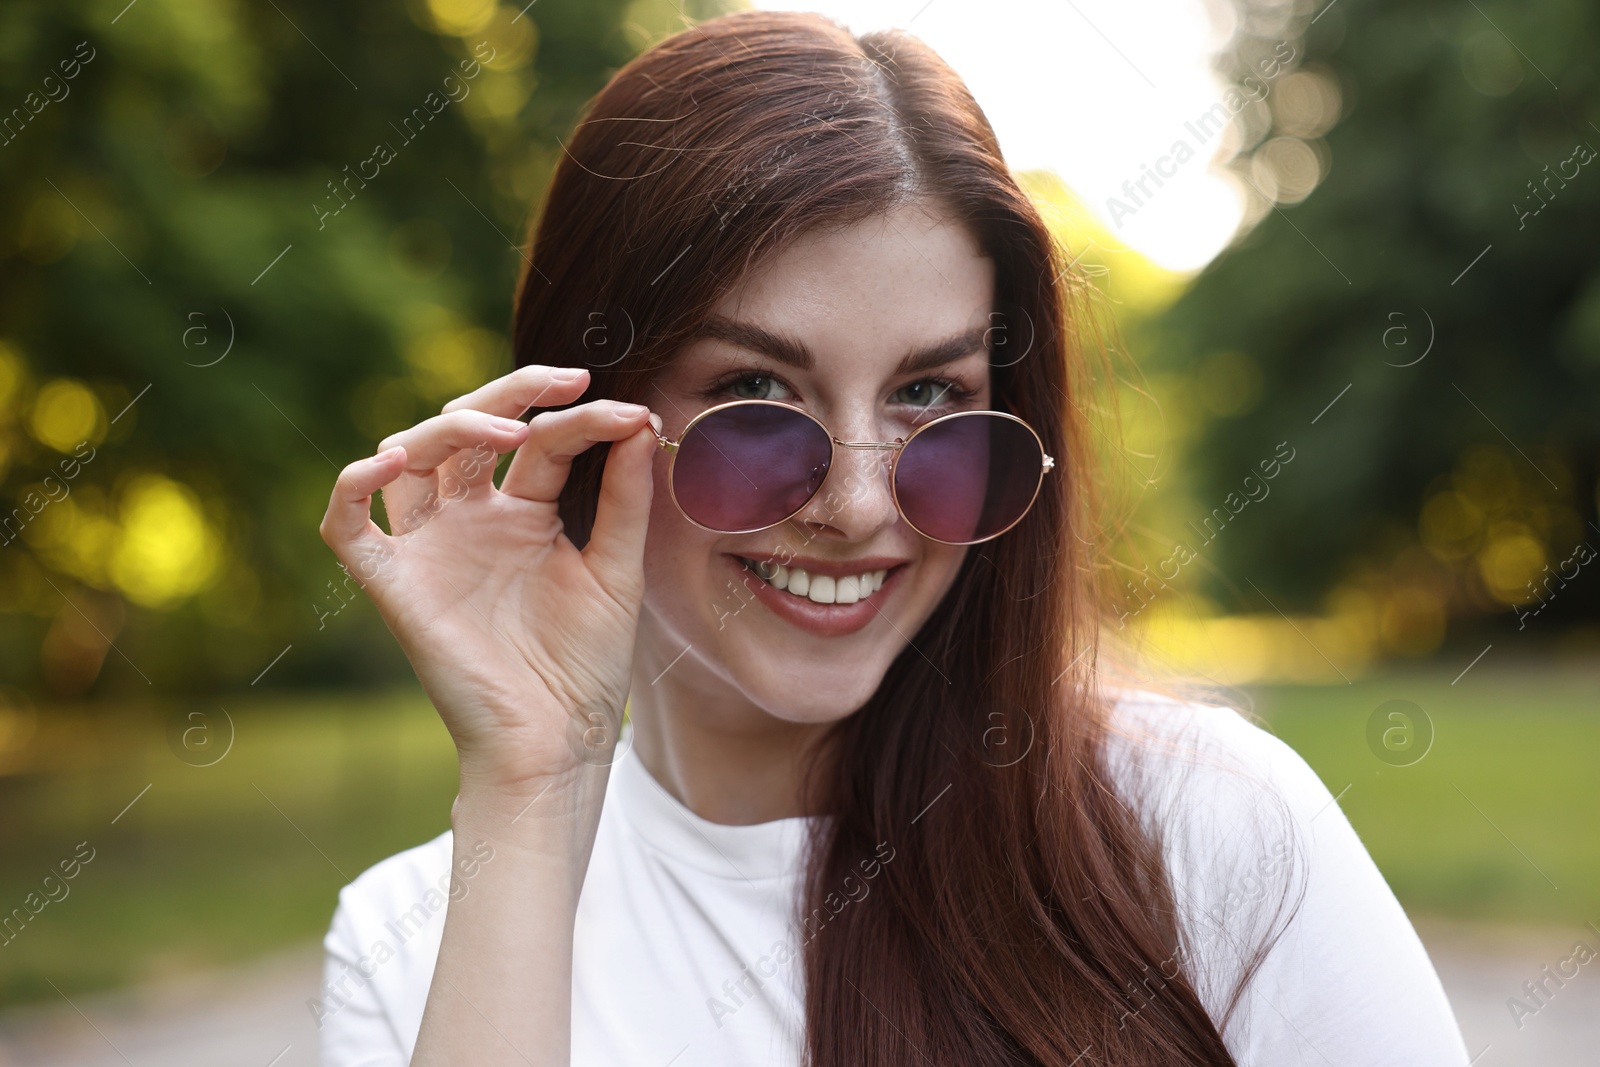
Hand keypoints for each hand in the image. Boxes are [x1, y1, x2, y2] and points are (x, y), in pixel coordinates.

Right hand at [319, 365, 655, 800]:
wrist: (557, 743)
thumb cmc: (586, 665)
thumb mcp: (617, 570)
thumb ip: (625, 499)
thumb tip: (642, 420)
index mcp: (525, 514)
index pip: (543, 442)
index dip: (583, 419)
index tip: (635, 413)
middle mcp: (472, 521)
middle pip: (470, 430)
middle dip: (514, 393)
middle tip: (570, 380)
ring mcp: (430, 548)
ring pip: (412, 456)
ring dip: (453, 429)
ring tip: (511, 432)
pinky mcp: (394, 584)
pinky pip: (348, 526)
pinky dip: (354, 486)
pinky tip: (394, 460)